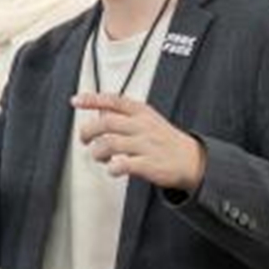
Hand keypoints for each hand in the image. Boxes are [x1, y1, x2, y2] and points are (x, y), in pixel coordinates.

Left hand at [74, 92, 206, 191]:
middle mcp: (143, 126)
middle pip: (107, 122)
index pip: (114, 100)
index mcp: (142, 113)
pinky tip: (112, 169)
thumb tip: (99, 111)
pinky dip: (112, 168)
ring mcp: (147, 145)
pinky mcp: (150, 164)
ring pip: (111, 143)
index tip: (76, 101)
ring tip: (100, 157)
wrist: (193, 160)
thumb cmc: (164, 140)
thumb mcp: (148, 119)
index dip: (92, 99)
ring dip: (98, 152)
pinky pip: (125, 164)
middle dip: (88, 131)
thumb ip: (124, 115)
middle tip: (84, 139)